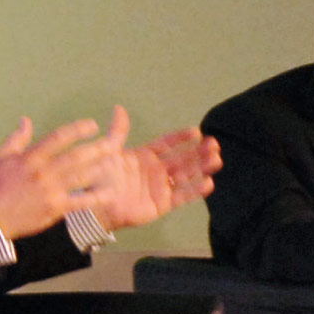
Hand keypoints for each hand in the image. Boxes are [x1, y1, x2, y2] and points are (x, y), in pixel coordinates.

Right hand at [0, 116, 117, 237]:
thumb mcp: (0, 158)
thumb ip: (16, 138)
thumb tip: (26, 120)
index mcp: (31, 158)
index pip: (59, 138)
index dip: (77, 129)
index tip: (92, 125)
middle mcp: (43, 172)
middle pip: (75, 156)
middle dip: (95, 148)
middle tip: (112, 142)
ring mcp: (51, 191)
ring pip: (80, 177)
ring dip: (99, 169)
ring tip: (114, 162)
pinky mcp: (55, 208)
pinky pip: (80, 202)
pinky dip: (96, 197)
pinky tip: (110, 192)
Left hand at [82, 107, 220, 231]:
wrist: (96, 205)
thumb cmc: (100, 178)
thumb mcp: (109, 151)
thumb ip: (118, 132)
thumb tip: (118, 108)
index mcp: (145, 156)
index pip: (167, 144)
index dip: (181, 138)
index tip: (197, 132)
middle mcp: (156, 170)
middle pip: (181, 159)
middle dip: (198, 152)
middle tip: (214, 144)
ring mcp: (160, 187)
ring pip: (185, 175)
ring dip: (201, 168)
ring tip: (217, 160)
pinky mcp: (162, 203)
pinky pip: (181, 196)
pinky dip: (194, 190)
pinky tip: (208, 183)